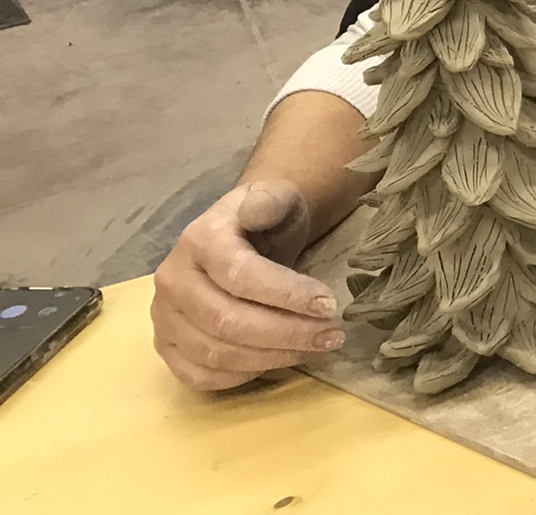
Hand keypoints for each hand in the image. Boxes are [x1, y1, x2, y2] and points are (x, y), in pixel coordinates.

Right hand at [151, 181, 343, 390]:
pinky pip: (198, 375)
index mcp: (199, 239)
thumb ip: (269, 200)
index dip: (286, 294)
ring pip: (215, 353)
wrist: (240, 235)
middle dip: (287, 333)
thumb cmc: (265, 220)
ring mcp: (164, 317)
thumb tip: (259, 209)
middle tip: (332, 335)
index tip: (329, 305)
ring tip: (315, 348)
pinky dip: (240, 377)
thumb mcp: (275, 197)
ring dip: (271, 357)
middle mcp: (173, 280)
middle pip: (227, 320)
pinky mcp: (166, 346)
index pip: (240, 275)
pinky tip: (276, 363)